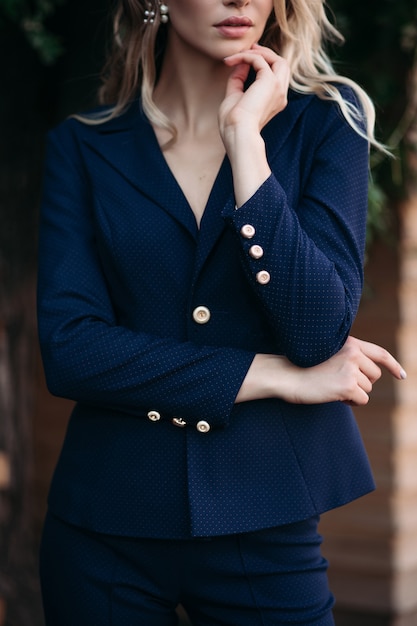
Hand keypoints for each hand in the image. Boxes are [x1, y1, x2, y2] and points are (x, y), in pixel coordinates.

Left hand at [218, 45, 289, 206]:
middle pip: (282, 65)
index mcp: (275, 101)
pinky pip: (260, 60)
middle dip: (266, 54)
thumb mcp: (234, 98)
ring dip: (259, 53)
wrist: (237, 133)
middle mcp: (280, 95)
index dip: (263, 64)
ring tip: (241, 53)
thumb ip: (238, 80)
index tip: (244, 60)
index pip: (276, 76)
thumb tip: (240, 63)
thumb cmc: (233, 124)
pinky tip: (233, 61)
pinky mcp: (270, 82)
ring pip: (277, 59)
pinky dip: (246, 56)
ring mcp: (277, 88)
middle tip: (248, 50)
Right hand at [236, 336, 405, 405]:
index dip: (394, 365)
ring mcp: (351, 368)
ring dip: (353, 393)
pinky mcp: (348, 385)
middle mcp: (353, 353)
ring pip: (367, 389)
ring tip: (332, 387)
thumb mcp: (328, 355)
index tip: (402, 376)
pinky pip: (361, 400)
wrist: (286, 375)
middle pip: (374, 376)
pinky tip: (333, 395)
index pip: (380, 353)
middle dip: (362, 384)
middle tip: (339, 382)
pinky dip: (350, 402)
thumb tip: (370, 376)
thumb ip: (349, 358)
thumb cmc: (303, 367)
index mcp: (349, 343)